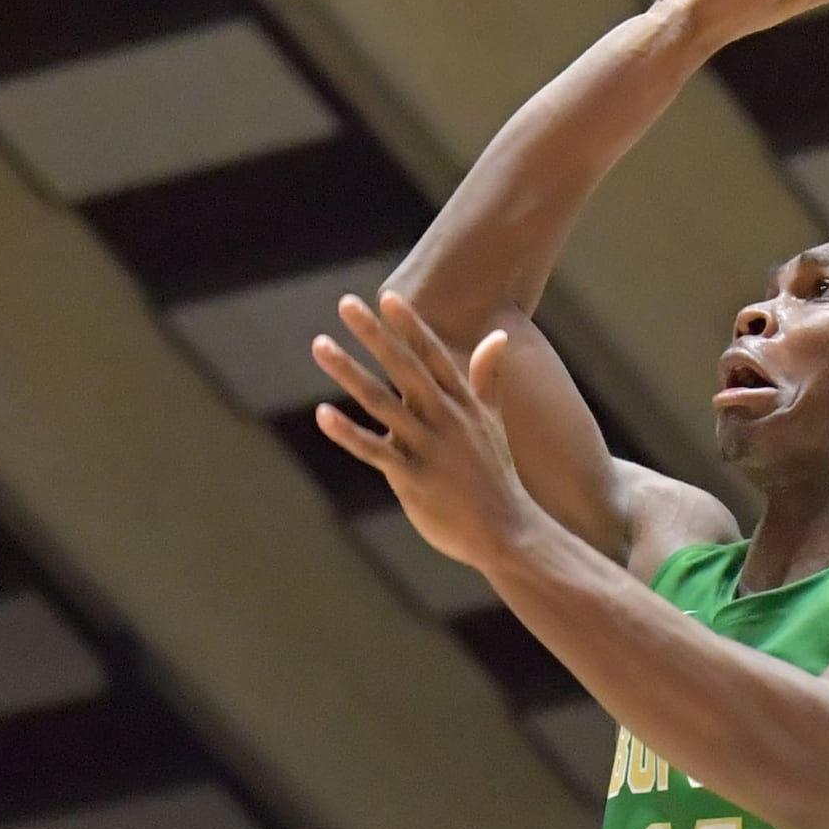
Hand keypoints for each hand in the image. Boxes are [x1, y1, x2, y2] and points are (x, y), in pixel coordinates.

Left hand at [312, 296, 539, 574]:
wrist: (508, 532)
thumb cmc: (496, 479)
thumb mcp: (494, 423)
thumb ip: (488, 379)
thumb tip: (499, 336)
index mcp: (463, 405)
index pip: (433, 355)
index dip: (410, 325)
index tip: (387, 296)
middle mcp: (446, 419)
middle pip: (405, 368)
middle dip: (375, 334)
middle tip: (346, 304)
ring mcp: (429, 448)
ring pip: (382, 402)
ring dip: (349, 372)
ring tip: (320, 345)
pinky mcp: (413, 479)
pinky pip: (375, 451)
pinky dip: (348, 434)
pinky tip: (321, 415)